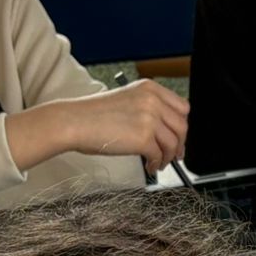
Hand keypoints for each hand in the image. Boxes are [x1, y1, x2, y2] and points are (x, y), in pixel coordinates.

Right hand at [43, 80, 189, 172]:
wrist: (74, 121)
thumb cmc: (94, 114)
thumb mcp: (127, 99)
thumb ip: (149, 108)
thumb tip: (167, 130)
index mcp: (150, 88)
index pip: (182, 107)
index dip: (181, 125)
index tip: (178, 136)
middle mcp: (152, 100)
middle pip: (182, 126)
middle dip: (179, 144)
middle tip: (175, 155)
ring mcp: (149, 118)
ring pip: (174, 143)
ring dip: (169, 157)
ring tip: (159, 163)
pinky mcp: (143, 138)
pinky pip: (159, 155)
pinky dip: (156, 164)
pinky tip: (149, 166)